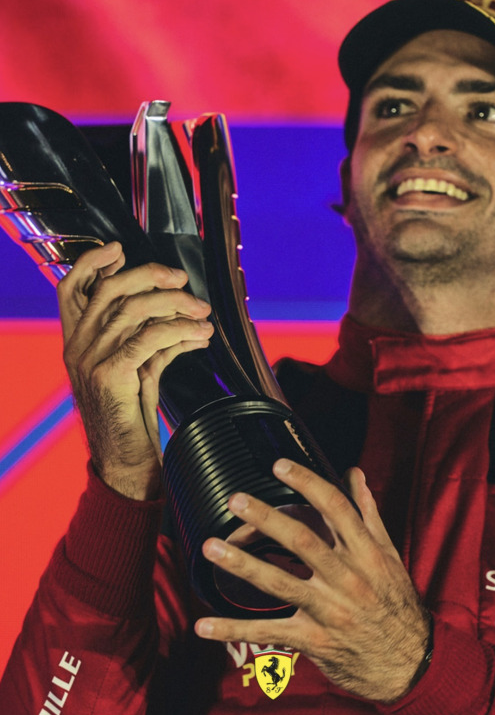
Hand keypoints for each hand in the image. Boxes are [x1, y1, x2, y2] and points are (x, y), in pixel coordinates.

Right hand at [57, 242, 212, 499]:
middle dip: (150, 276)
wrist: (125, 465)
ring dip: (177, 305)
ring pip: (135, 310)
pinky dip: (181, 331)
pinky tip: (201, 334)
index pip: (70, 288)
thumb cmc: (131, 418)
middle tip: (183, 280)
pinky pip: (150, 338)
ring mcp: (90, 360)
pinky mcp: (111, 375)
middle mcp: (78, 347)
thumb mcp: (138, 370)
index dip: (91, 262)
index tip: (119, 249)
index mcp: (76, 342)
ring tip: (203, 312)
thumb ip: (151, 341)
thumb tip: (185, 319)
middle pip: (110, 290)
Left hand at [195, 460, 429, 702]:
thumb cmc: (396, 602)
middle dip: (266, 518)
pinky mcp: (314, 640)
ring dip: (241, 565)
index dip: (307, 483)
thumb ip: (367, 513)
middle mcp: (348, 578)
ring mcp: (329, 610)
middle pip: (302, 540)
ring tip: (210, 547)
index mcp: (366, 552)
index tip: (279, 465)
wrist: (412, 663)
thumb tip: (353, 472)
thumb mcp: (389, 555)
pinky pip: (269, 632)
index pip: (335, 508)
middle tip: (235, 499)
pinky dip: (233, 630)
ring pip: (279, 583)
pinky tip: (202, 626)